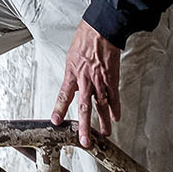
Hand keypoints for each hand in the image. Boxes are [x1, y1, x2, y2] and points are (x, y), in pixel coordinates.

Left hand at [51, 20, 120, 148]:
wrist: (101, 30)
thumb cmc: (85, 38)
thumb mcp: (71, 55)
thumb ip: (73, 72)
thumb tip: (72, 83)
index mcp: (72, 73)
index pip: (64, 96)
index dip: (59, 110)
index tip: (56, 122)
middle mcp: (86, 80)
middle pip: (84, 108)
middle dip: (84, 127)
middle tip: (85, 141)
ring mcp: (100, 81)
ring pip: (101, 107)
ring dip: (103, 122)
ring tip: (104, 134)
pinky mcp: (112, 79)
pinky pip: (114, 98)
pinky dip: (116, 109)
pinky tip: (116, 118)